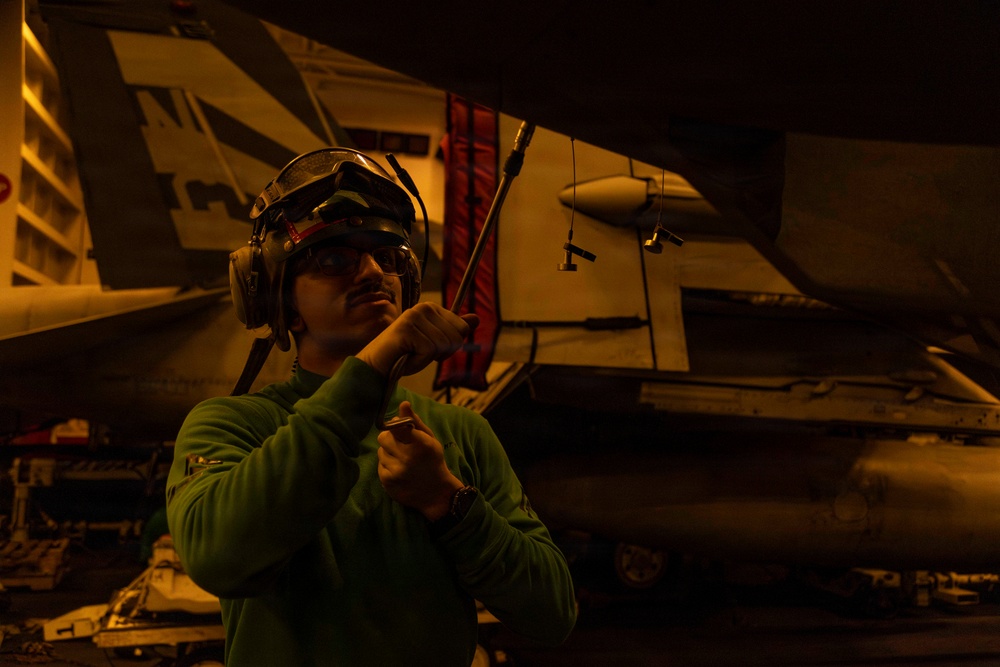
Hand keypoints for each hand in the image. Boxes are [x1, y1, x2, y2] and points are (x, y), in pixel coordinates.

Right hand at [356, 302, 478, 376]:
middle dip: (440, 353)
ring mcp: (414, 317)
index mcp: (432, 308)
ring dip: (428, 358)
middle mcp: (424, 308)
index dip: (450, 346)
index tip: (430, 348)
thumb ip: (454, 330)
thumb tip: (476, 318)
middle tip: (418, 353)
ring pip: (443, 345)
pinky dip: (419, 362)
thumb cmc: (405, 355)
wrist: (377, 365)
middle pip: (456, 337)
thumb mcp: (435, 343)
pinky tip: (405, 357)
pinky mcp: (407, 329)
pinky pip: (429, 351)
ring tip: (411, 354)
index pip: (462, 329)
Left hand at [377, 402, 465, 519]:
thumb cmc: (433, 461)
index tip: (400, 430)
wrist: (436, 493)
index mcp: (421, 443)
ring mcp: (396, 470)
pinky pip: (380, 466)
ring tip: (402, 461)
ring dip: (389, 454)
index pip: (396, 425)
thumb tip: (403, 404)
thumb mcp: (430, 440)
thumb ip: (415, 422)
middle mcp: (407, 457)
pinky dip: (388, 467)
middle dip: (390, 439)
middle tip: (400, 446)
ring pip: (381, 452)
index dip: (396, 426)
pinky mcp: (388, 481)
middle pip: (383, 437)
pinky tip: (400, 471)